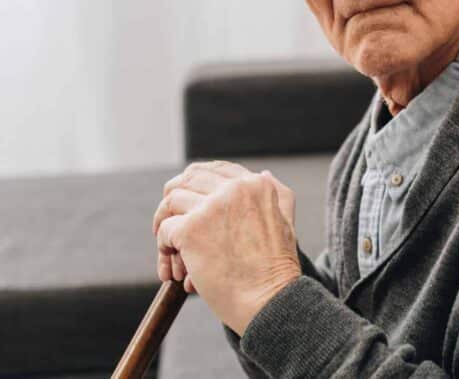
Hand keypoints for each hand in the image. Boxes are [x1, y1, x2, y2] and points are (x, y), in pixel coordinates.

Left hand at [152, 161, 300, 334]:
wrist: (270, 299)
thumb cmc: (277, 268)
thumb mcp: (286, 219)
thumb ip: (276, 192)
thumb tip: (263, 173)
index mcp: (256, 184)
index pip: (216, 169)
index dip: (196, 182)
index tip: (187, 200)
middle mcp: (234, 188)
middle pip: (188, 179)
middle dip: (175, 201)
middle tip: (169, 223)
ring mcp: (211, 207)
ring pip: (171, 202)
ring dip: (166, 226)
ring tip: (173, 253)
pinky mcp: (191, 229)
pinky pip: (164, 230)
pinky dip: (163, 249)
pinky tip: (175, 269)